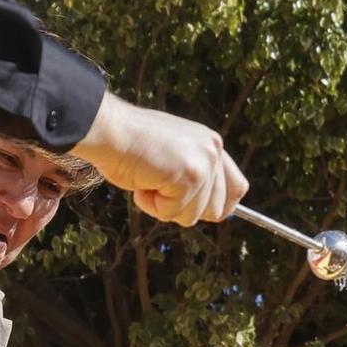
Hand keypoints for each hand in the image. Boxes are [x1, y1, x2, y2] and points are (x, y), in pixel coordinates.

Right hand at [74, 95, 247, 225]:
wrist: (109, 129)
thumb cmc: (129, 144)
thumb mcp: (172, 157)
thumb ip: (192, 175)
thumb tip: (211, 210)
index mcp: (211, 144)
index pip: (237, 187)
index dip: (221, 207)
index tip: (202, 212)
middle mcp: (213, 150)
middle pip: (217, 211)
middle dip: (185, 209)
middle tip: (160, 187)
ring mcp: (204, 163)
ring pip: (192, 216)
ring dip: (163, 206)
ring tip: (147, 178)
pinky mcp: (190, 176)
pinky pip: (171, 212)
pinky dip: (150, 205)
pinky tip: (141, 180)